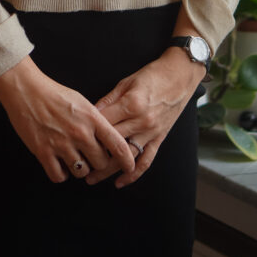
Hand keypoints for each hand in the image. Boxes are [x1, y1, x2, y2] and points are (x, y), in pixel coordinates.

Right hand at [0, 56, 135, 183]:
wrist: (27, 89)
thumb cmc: (54, 93)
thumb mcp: (81, 102)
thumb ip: (95, 121)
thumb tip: (106, 139)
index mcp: (92, 118)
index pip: (118, 145)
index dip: (127, 160)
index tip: (128, 166)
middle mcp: (80, 133)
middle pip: (101, 163)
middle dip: (97, 162)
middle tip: (90, 156)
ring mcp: (62, 144)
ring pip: (81, 172)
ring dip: (79, 168)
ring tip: (73, 158)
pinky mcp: (44, 152)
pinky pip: (59, 176)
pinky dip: (61, 173)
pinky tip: (59, 163)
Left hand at [85, 49, 204, 187]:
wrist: (180, 76)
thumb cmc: (153, 75)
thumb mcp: (127, 81)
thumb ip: (109, 100)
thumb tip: (90, 113)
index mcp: (131, 104)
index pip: (104, 123)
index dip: (88, 131)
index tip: (75, 138)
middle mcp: (141, 121)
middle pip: (112, 143)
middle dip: (93, 154)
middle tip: (76, 162)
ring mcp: (152, 132)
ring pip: (127, 156)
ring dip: (108, 170)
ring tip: (92, 178)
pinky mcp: (159, 138)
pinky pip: (146, 160)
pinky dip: (134, 173)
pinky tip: (120, 181)